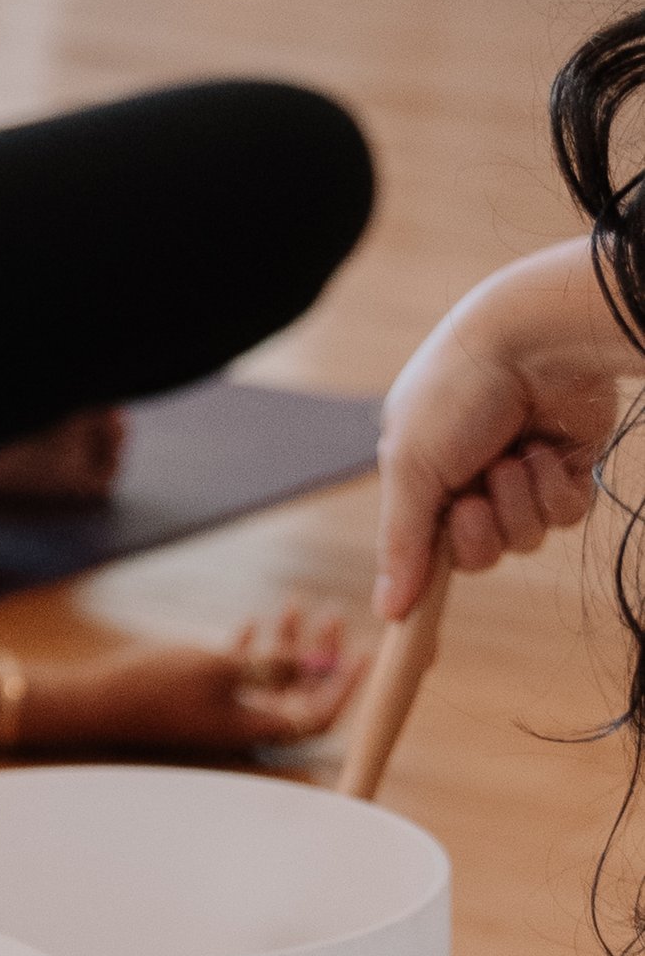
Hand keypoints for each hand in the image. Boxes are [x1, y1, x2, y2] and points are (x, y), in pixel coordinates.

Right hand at [43, 604, 359, 755]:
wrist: (95, 702)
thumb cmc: (154, 686)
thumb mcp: (219, 666)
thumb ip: (272, 662)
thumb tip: (319, 659)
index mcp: (254, 728)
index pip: (318, 716)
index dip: (347, 687)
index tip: (365, 652)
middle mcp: (244, 725)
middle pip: (300, 694)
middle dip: (321, 655)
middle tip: (333, 618)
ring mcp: (221, 712)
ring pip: (270, 679)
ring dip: (287, 645)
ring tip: (295, 605)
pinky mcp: (199, 699)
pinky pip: (239, 675)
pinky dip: (251, 650)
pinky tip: (252, 622)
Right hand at [375, 243, 624, 618]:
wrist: (533, 339)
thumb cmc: (456, 391)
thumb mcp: (410, 468)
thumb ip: (400, 544)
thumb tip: (387, 612)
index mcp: (423, 474)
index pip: (423, 548)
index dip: (428, 574)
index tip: (424, 616)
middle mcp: (471, 477)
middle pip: (477, 555)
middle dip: (477, 532)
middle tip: (474, 499)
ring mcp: (522, 475)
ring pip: (524, 539)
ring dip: (518, 503)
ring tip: (515, 458)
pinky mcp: (568, 468)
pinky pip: (563, 516)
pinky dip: (554, 491)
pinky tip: (546, 452)